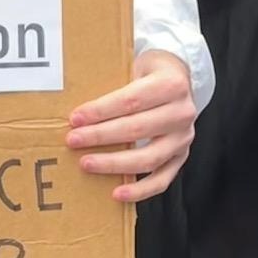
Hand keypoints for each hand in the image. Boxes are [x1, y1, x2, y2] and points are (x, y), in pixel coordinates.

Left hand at [65, 49, 196, 202]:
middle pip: (137, 128)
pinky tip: (118, 193)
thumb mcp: (135, 64)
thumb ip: (113, 82)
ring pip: (149, 157)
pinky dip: (140, 190)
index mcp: (171, 84)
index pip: (131, 100)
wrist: (179, 79)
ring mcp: (184, 137)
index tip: (75, 118)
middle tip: (73, 140)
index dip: (101, 110)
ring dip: (114, 164)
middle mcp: (182, 112)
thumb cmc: (150, 72)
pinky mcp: (181, 156)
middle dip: (100, 136)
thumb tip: (78, 107)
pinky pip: (162, 179)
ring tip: (87, 163)